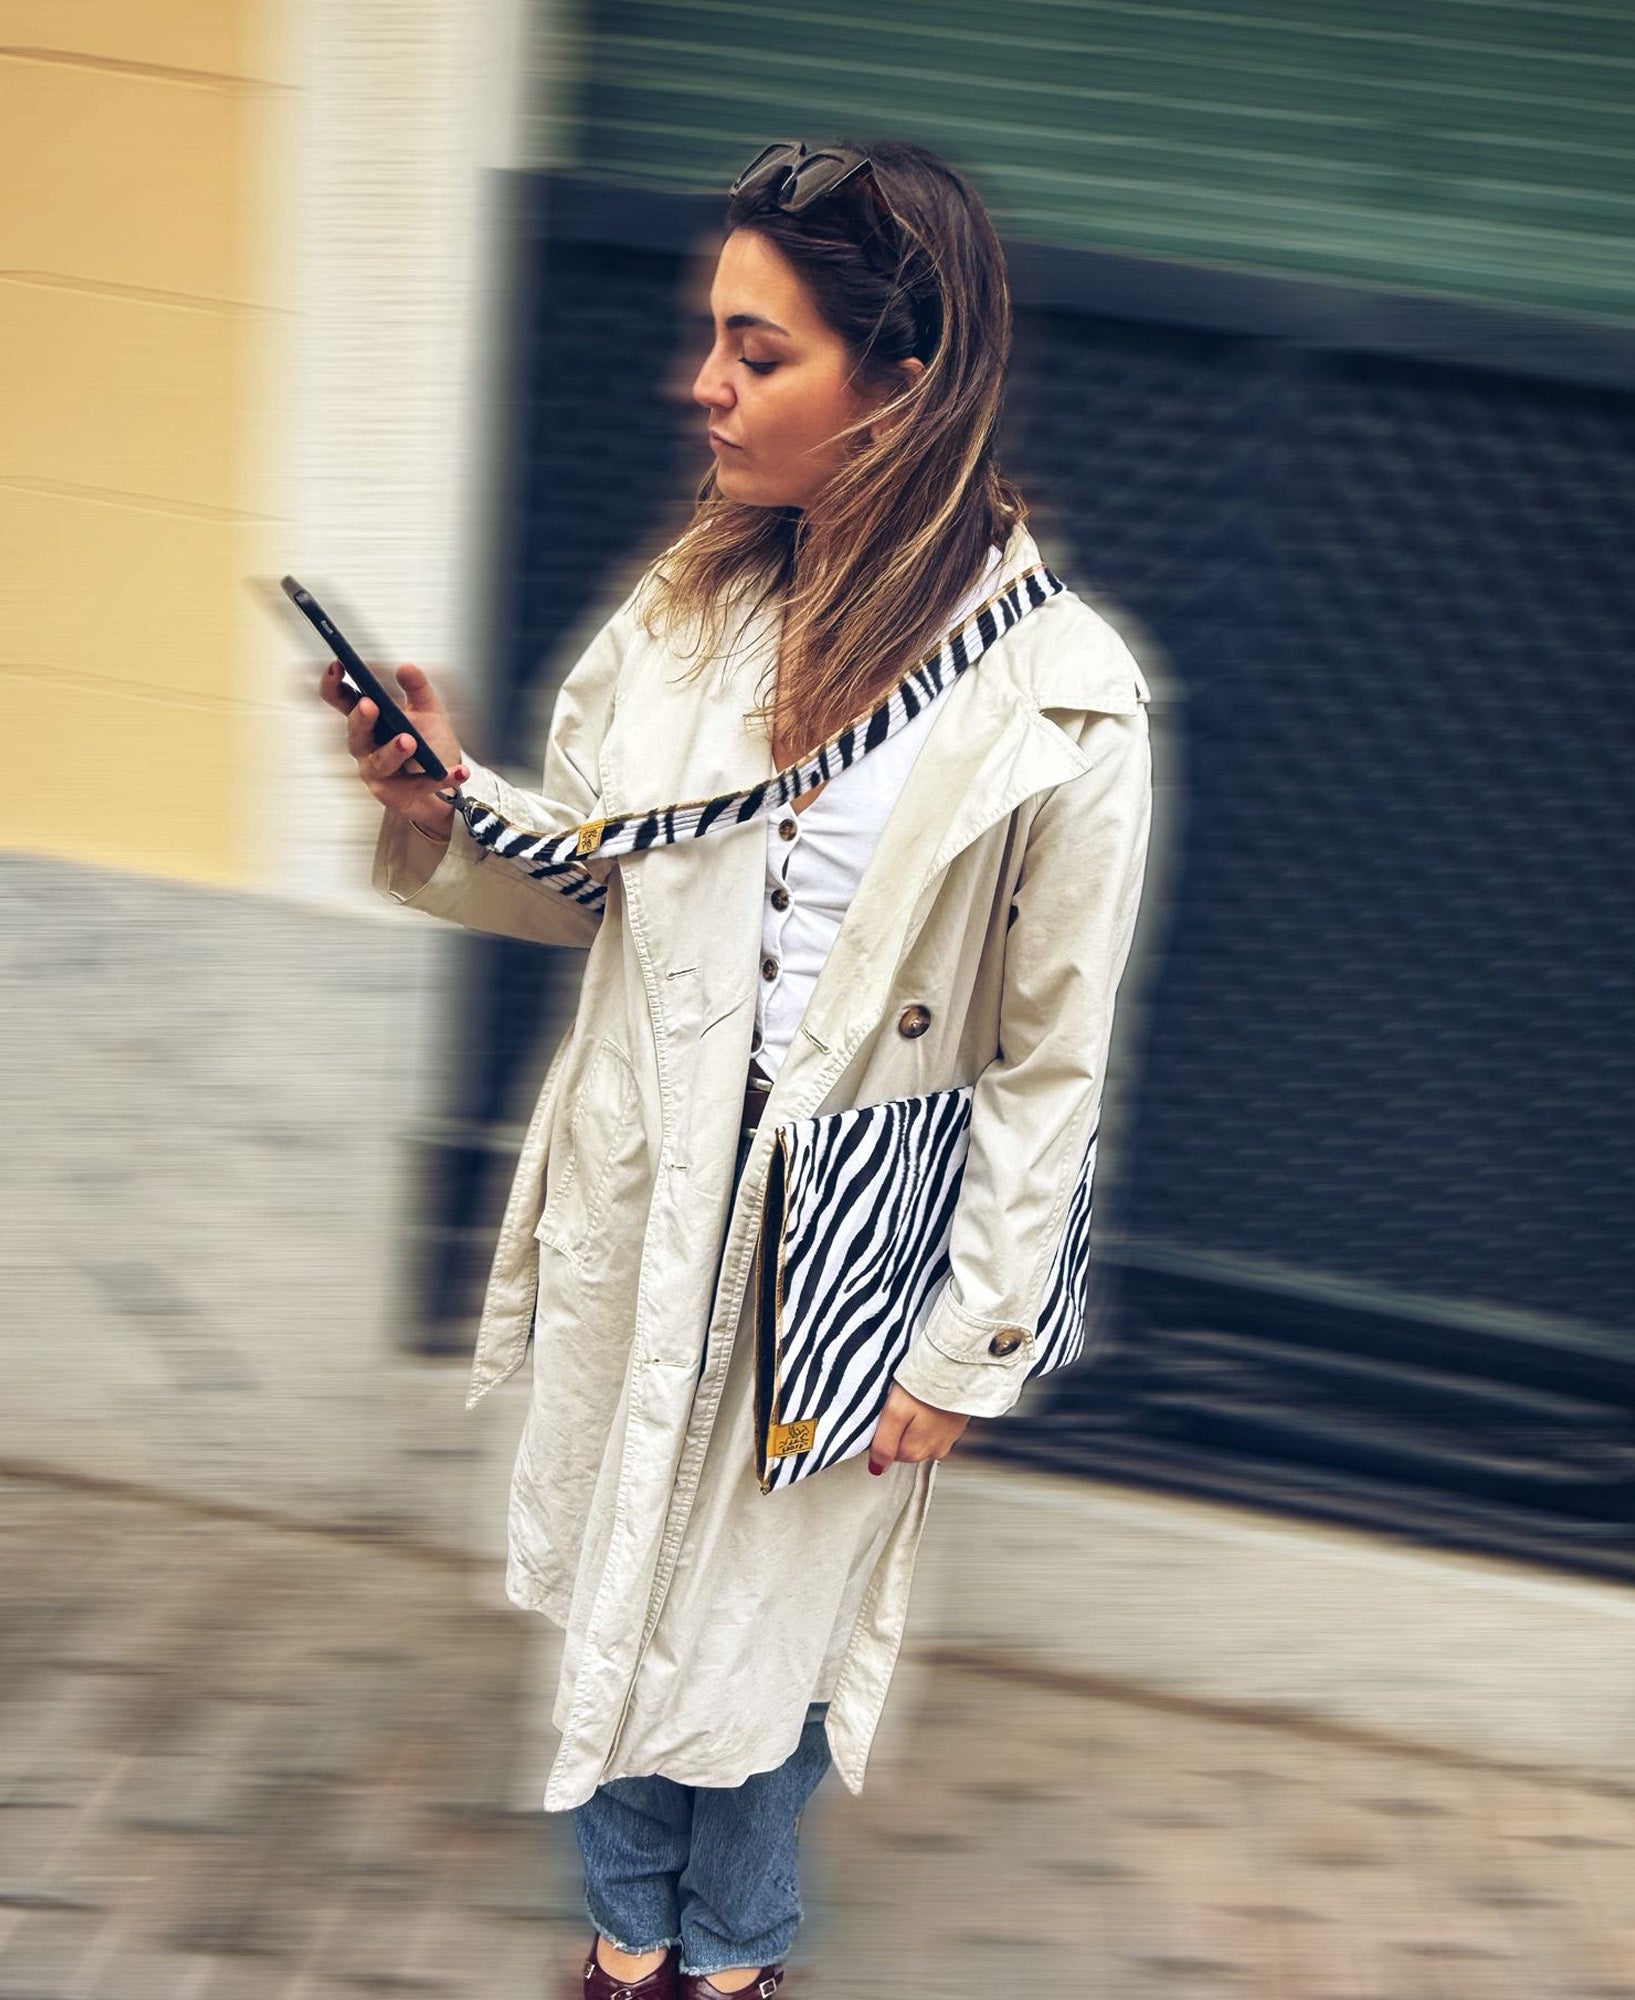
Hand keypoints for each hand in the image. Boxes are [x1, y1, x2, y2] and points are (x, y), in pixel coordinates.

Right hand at [318, 660, 468, 839]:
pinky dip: (441, 777)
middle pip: (355, 735)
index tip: (338, 666)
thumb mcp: (428, 712)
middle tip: (369, 705)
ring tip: (408, 740)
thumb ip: (418, 689)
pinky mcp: (398, 796)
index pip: (342, 702)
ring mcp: (379, 774)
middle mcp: (366, 748)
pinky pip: (419, 785)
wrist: (446, 787)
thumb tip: (405, 667)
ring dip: (393, 751)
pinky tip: (459, 771)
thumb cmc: (429, 747)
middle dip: (361, 720)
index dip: (333, 685)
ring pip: (380, 763)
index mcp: (369, 722)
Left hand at [867, 1383, 969, 1474]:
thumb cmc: (926, 1384)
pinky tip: (928, 1399)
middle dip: (899, 1428)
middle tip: (900, 1404)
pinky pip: (935, 1425)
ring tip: (915, 1399)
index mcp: (915, 1451)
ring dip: (915, 1421)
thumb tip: (877, 1468)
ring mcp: (947, 1438)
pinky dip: (929, 1414)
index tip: (886, 1413)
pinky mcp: (956, 1424)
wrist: (959, 1366)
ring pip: (920, 1436)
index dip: (882, 1431)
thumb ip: (884, 1443)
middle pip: (905, 1446)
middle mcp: (934, 1450)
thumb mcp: (895, 1412)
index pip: (888, 1453)